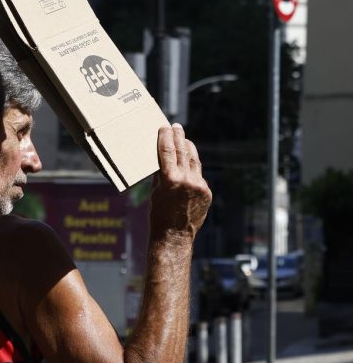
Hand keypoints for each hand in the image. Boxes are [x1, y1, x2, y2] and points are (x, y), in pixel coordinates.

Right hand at [149, 124, 211, 240]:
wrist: (174, 236)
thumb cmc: (158, 215)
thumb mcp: (155, 192)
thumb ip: (160, 174)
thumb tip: (162, 158)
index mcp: (170, 179)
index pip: (167, 150)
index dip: (166, 137)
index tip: (165, 127)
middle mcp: (186, 180)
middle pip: (182, 151)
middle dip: (179, 137)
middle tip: (176, 127)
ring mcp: (199, 186)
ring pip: (194, 161)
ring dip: (188, 149)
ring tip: (184, 140)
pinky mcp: (207, 192)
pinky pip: (199, 174)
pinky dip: (192, 168)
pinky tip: (188, 163)